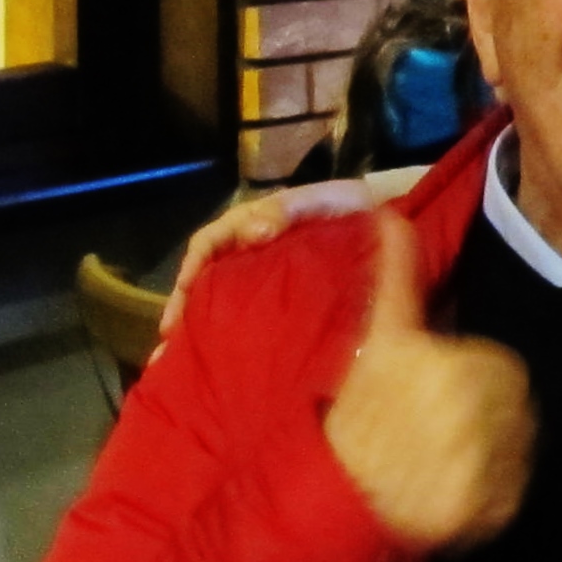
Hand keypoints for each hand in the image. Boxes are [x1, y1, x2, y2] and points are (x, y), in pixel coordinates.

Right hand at [161, 173, 404, 334]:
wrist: (391, 233)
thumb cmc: (356, 213)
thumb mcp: (324, 200)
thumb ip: (287, 209)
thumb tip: (253, 233)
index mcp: (258, 225)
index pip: (212, 241)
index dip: (194, 263)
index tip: (186, 289)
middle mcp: (254, 253)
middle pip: (208, 276)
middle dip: (184, 305)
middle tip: (170, 336)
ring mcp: (267, 280)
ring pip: (220, 301)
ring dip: (197, 325)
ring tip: (179, 354)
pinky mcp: (283, 305)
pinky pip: (247, 320)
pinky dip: (226, 337)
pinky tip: (213, 361)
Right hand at [321, 212, 535, 553]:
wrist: (336, 497)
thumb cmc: (357, 414)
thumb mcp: (378, 339)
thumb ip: (394, 276)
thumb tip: (388, 215)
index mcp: (453, 362)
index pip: (503, 372)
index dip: (474, 385)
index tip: (442, 401)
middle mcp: (473, 409)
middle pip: (514, 410)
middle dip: (485, 419)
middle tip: (440, 437)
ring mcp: (484, 462)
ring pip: (517, 449)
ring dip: (492, 456)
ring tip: (445, 464)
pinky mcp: (490, 509)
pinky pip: (513, 495)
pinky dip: (490, 497)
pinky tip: (453, 494)